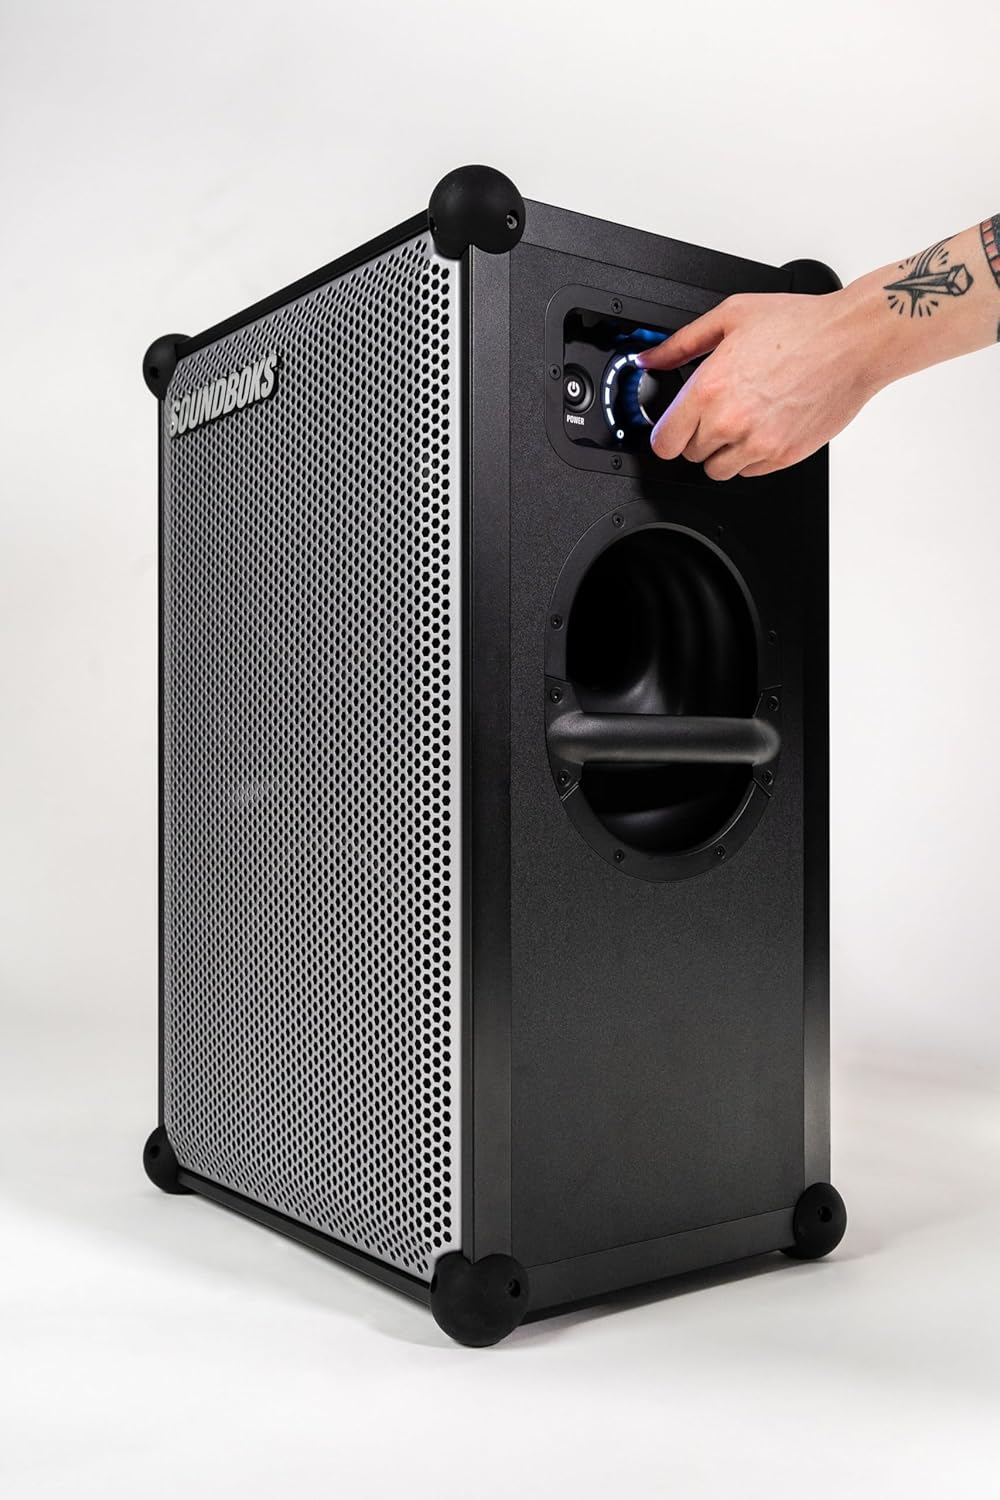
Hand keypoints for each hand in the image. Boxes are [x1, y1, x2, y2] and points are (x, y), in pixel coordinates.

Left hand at [635, 288, 878, 479]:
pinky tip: (765, 426)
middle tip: (720, 409)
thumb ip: (682, 343)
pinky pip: (750, 473)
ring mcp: (758, 443)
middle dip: (699, 435)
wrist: (853, 341)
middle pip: (690, 455)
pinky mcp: (783, 456)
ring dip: (723, 451)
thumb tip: (650, 358)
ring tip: (743, 419)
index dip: (667, 434)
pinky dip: (752, 456)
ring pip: (718, 470)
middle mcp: (731, 421)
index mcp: (710, 388)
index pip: (664, 442)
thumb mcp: (731, 317)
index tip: (675, 427)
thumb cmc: (801, 325)